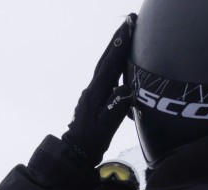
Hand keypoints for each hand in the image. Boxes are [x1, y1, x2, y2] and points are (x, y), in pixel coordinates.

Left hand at [62, 14, 136, 165]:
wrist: (77, 150)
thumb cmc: (92, 141)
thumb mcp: (106, 126)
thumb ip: (115, 107)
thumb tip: (125, 90)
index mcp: (95, 93)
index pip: (109, 64)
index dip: (120, 45)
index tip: (129, 27)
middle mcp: (93, 88)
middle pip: (106, 59)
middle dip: (118, 40)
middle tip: (130, 21)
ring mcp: (93, 91)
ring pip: (105, 64)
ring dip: (115, 48)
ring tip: (127, 33)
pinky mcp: (95, 95)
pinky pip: (106, 73)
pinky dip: (114, 61)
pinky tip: (120, 58)